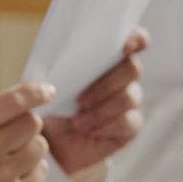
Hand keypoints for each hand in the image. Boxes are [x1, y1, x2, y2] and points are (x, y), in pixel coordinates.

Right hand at [0, 81, 55, 181]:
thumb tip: (20, 93)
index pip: (11, 102)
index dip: (35, 92)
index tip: (46, 89)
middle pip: (32, 122)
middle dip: (25, 122)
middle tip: (9, 132)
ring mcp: (0, 178)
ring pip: (40, 146)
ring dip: (29, 145)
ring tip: (7, 154)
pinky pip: (42, 169)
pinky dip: (31, 167)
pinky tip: (10, 173)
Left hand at [43, 30, 148, 181]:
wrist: (53, 142)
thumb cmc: (52, 104)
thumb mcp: (46, 85)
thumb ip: (53, 68)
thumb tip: (48, 64)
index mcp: (107, 57)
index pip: (135, 40)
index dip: (135, 39)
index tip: (125, 46)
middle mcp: (124, 76)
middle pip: (132, 68)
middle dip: (106, 83)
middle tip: (80, 100)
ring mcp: (130, 100)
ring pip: (129, 97)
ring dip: (101, 109)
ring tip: (77, 121)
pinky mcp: (131, 125)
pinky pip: (128, 122)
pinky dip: (105, 125)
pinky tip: (87, 129)